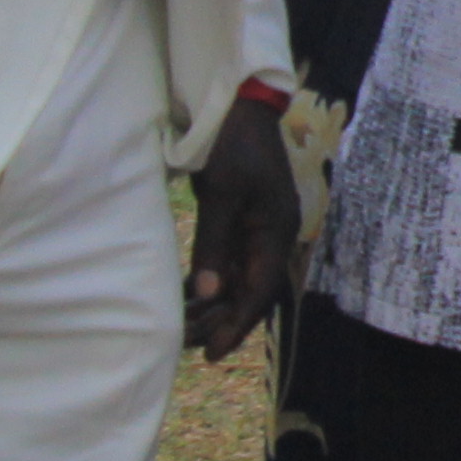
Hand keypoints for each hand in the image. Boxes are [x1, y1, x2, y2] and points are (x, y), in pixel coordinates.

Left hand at [184, 95, 301, 362]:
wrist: (240, 106)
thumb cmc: (234, 145)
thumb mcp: (221, 194)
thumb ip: (213, 245)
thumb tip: (206, 294)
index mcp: (278, 231)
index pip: (260, 291)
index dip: (237, 325)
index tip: (212, 354)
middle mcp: (273, 236)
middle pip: (249, 291)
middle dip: (219, 320)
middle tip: (187, 346)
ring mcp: (259, 229)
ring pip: (237, 279)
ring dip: (212, 304)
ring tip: (182, 328)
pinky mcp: (242, 221)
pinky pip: (227, 262)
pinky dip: (207, 280)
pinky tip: (183, 295)